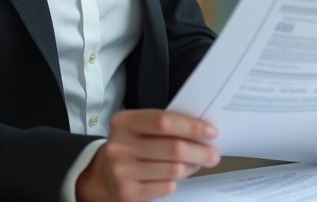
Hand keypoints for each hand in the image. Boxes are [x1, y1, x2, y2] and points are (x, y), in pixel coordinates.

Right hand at [75, 110, 219, 201]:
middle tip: (213, 153)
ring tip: (197, 162)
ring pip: (173, 170)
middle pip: (173, 148)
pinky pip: (166, 186)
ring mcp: (122, 172)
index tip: (211, 131)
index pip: (163, 121)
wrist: (102, 175)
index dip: (191, 127)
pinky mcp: (128, 193)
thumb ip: (165, 126)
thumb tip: (202, 132)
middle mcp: (119, 147)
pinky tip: (178, 175)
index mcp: (124, 122)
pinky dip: (177, 180)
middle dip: (200, 151)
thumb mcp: (139, 128)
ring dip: (192, 166)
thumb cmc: (130, 146)